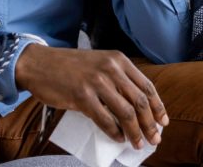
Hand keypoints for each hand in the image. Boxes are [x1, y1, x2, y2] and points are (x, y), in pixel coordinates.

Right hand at [15, 45, 167, 148]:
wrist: (39, 63)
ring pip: (126, 112)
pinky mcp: (82, 96)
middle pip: (140, 101)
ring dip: (135, 132)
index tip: (164, 122)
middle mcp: (111, 68)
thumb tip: (135, 108)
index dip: (158, 106)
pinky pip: (105, 119)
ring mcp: (96, 82)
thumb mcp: (99, 63)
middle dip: (150, 124)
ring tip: (138, 144)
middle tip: (155, 139)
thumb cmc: (69, 67)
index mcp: (118, 60)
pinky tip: (118, 138)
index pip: (147, 85)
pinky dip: (114, 132)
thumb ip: (117, 79)